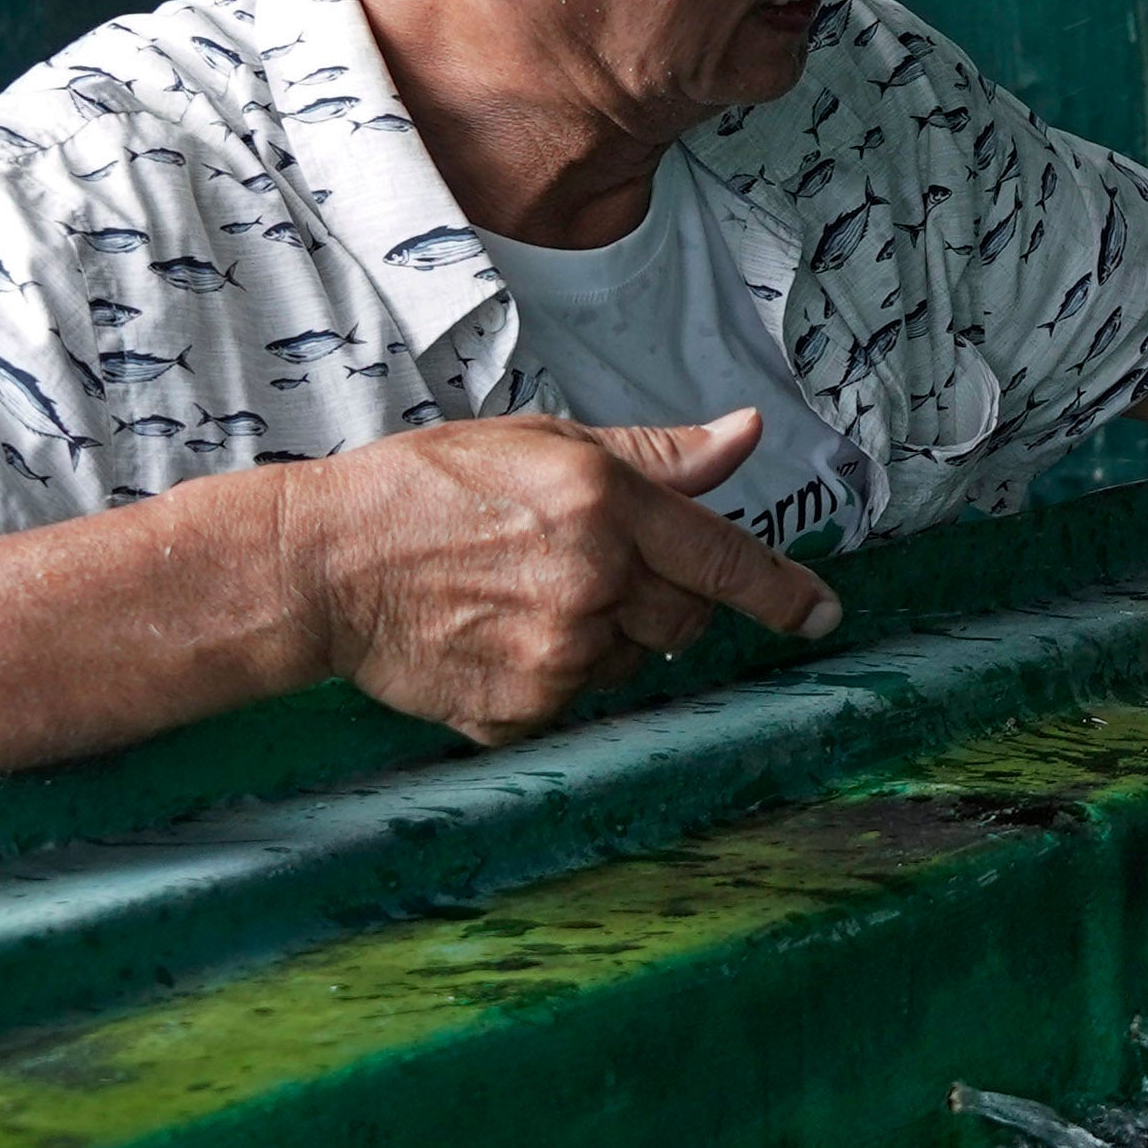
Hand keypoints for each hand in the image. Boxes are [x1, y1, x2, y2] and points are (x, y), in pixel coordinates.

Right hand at [281, 410, 842, 743]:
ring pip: (630, 662)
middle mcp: (593, 583)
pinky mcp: (522, 711)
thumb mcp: (546, 442)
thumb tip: (745, 435)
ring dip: (603, 636)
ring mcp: (558, 657)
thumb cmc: (427, 488)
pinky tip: (494, 636)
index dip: (783, 593)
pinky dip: (551, 676)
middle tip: (588, 569)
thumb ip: (657, 453)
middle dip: (661, 599)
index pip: (726, 559)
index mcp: (606, 504)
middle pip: (686, 619)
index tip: (822, 614)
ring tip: (522, 596)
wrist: (324, 564)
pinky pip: (574, 703)